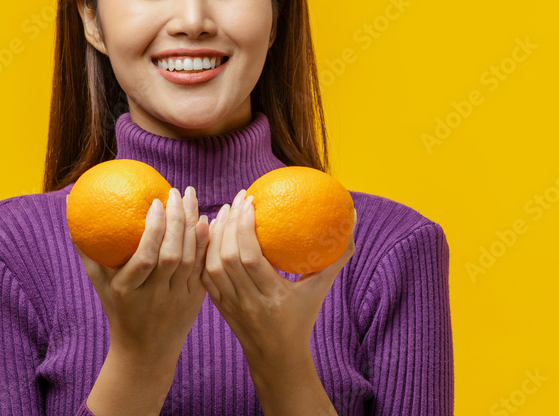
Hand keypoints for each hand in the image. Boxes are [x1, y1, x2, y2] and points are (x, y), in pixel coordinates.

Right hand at [73, 186, 210, 359]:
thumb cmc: (118, 309)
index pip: (145, 259)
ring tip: (191, 198)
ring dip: (193, 226)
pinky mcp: (195, 301)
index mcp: (128, 291)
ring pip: (191, 260)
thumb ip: (88, 251)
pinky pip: (203, 267)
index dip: (154, 231)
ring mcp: (177, 299)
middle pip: (171, 256)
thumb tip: (72, 215)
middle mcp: (154, 296)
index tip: (156, 203)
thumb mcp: (99, 284)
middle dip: (177, 221)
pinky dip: (206, 243)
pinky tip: (206, 220)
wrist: (145, 351)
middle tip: (177, 192)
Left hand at [200, 189, 356, 370]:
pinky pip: (205, 276)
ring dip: (215, 236)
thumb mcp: (321, 289)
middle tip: (237, 200)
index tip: (249, 202)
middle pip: (228, 258)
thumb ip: (338, 257)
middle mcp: (248, 302)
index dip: (244, 227)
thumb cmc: (302, 319)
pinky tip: (212, 233)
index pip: (250, 258)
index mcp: (273, 297)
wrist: (277, 358)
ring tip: (224, 212)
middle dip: (229, 225)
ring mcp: (230, 305)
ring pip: (212, 266)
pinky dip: (206, 252)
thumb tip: (353, 219)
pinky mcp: (218, 306)